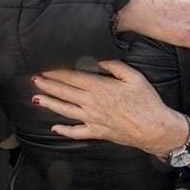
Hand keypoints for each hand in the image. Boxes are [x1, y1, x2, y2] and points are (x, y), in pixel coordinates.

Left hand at [32, 60, 188, 156]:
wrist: (155, 129)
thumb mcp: (134, 77)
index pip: (73, 78)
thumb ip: (114, 65)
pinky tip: (54, 127)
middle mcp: (92, 103)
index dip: (57, 72)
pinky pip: (77, 132)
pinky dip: (64, 130)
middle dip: (48, 85)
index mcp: (100, 88)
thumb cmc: (147, 101)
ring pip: (65, 110)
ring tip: (36, 98)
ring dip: (49, 103)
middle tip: (34, 78)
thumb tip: (98, 57)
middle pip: (65, 92)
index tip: (45, 67)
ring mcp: (93, 119)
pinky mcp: (97, 132)